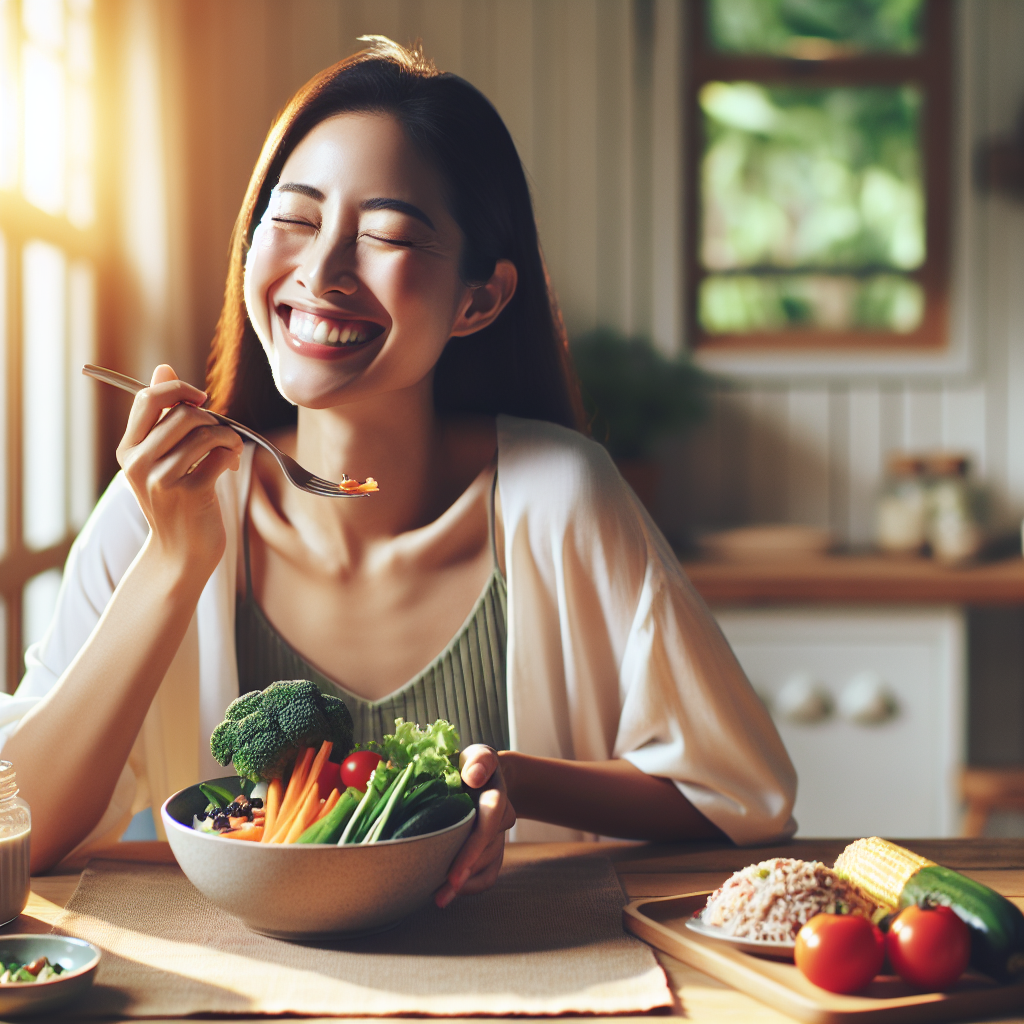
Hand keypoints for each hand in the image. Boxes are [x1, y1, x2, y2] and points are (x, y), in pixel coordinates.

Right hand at [116, 365, 242, 572]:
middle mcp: (138, 463)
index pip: (148, 398)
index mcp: (128, 449)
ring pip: (205, 433)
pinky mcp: (190, 494)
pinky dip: (232, 455)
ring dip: (228, 438)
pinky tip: (230, 467)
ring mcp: (162, 480)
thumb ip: (161, 415)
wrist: (181, 553)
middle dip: (212, 419)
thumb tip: (163, 367)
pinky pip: (220, 455)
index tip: (200, 400)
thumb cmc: (176, 501)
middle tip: (220, 437)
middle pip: (183, 414)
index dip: (179, 389)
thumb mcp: (159, 458)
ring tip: (229, 452)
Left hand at [435, 745, 515, 906]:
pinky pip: (490, 873)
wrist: (485, 775)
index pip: (490, 820)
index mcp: (495, 794)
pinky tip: (453, 893)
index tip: (456, 869)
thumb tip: (475, 777)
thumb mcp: (478, 755)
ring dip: (467, 882)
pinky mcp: (492, 848)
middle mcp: (501, 818)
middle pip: (488, 848)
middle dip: (466, 869)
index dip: (474, 846)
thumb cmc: (474, 765)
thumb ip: (479, 761)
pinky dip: (474, 886)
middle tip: (443, 891)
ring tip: (440, 897)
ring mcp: (497, 835)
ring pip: (488, 863)